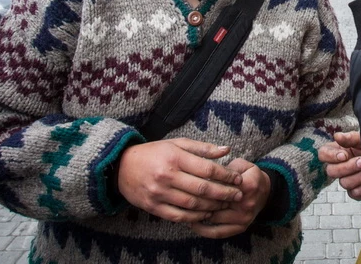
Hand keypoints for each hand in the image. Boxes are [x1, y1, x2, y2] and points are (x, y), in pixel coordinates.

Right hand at [117, 139, 242, 222]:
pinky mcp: (153, 207)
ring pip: (193, 204)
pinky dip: (195, 217)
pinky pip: (178, 216)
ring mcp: (159, 193)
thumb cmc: (154, 153)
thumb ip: (202, 148)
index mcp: (175, 158)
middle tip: (238, 195)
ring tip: (225, 205)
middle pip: (203, 188)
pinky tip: (206, 214)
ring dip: (212, 206)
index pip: (207, 169)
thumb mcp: (177, 144)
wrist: (121, 167)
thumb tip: (227, 150)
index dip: (226, 175)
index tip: (238, 179)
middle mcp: (167, 176)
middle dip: (224, 193)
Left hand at [189, 158, 270, 237]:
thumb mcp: (241, 164)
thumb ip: (225, 168)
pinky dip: (203, 230)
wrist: (266, 191)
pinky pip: (218, 232)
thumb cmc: (249, 175)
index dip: (204, 183)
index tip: (189, 179)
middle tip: (181, 194)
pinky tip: (192, 223)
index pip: (220, 185)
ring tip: (183, 208)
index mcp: (247, 185)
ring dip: (197, 214)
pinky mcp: (240, 228)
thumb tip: (203, 172)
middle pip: (216, 202)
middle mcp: (246, 203)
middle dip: (197, 199)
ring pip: (214, 217)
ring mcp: (243, 218)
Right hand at [319, 131, 360, 200]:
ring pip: (344, 183)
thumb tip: (337, 136)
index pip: (323, 154)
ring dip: (359, 176)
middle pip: (331, 171)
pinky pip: (355, 193)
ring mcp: (347, 180)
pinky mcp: (357, 192)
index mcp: (338, 151)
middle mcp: (340, 167)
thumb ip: (350, 138)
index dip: (331, 156)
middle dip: (347, 167)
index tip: (345, 155)